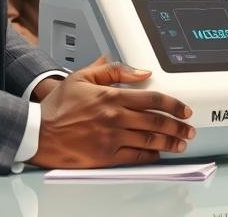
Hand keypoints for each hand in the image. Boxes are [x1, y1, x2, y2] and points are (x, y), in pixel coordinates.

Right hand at [30, 57, 195, 168]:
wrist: (38, 133)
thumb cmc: (57, 107)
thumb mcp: (82, 77)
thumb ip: (112, 70)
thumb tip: (139, 70)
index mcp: (111, 97)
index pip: (152, 99)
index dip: (173, 104)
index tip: (185, 109)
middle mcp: (115, 118)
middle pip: (156, 121)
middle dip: (177, 125)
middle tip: (189, 128)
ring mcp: (111, 138)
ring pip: (149, 140)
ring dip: (169, 141)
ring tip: (181, 142)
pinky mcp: (105, 156)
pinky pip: (134, 156)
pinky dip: (150, 155)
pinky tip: (158, 153)